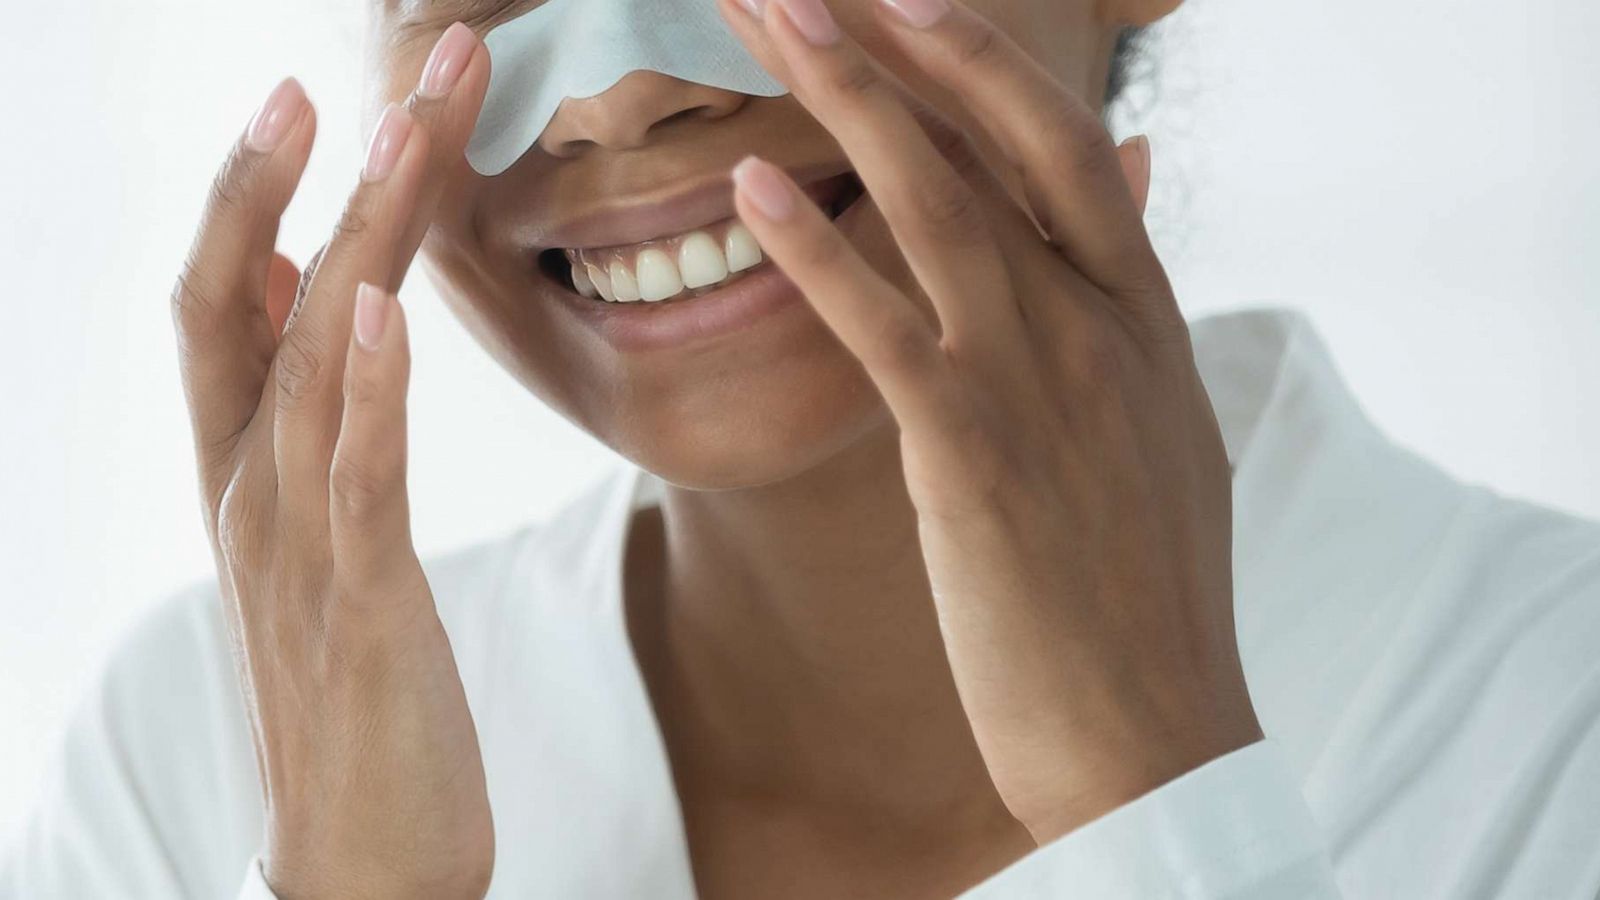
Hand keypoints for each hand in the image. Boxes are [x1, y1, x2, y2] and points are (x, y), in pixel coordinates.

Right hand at [168, 26, 494, 898]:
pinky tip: (377, 312)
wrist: (363, 856)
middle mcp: (250, 494)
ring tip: (402, 130)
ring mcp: (296, 552)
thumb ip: (298, 413)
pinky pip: (358, 485)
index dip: (256, 189)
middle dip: (327, 171)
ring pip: (311, 367)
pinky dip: (364, 395)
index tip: (313, 85)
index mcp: (244, 471)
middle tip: (408, 58)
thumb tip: (299, 284)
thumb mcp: (316, 537)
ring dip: (357, 241)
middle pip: (265, 299)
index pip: (229, 298)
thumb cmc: (354, 686)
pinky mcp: (361, 612)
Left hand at [719, 0, 1261, 843]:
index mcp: (1145, 315)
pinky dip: (816, 247)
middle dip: (905, 42)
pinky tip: (753, 186)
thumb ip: (1128, 304)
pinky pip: (882, 324)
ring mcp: (1040, 381)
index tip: (908, 0)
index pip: (1066, 146)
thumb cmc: (1141, 591)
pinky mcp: (972, 455)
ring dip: (845, 98)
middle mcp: (1100, 324)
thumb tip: (1125, 186)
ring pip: (939, 202)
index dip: (983, 60)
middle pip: (1000, 140)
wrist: (1154, 728)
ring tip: (768, 19)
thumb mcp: (1161, 427)